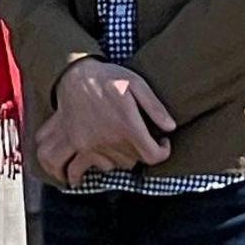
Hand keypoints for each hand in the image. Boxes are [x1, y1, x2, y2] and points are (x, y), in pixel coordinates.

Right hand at [39, 60, 173, 183]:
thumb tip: (171, 128)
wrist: (74, 74)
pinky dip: (86, 168)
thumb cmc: (108, 77)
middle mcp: (108, 140)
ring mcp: (88, 144)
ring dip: (119, 159)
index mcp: (126, 126)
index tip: (163, 143)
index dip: (163, 152)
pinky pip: (78, 166)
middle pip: (132, 162)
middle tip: (140, 138)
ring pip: (111, 166)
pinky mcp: (73, 144)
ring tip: (120, 143)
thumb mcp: (137, 84)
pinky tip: (86, 170)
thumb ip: (155, 108)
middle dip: (140, 152)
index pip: (152, 156)